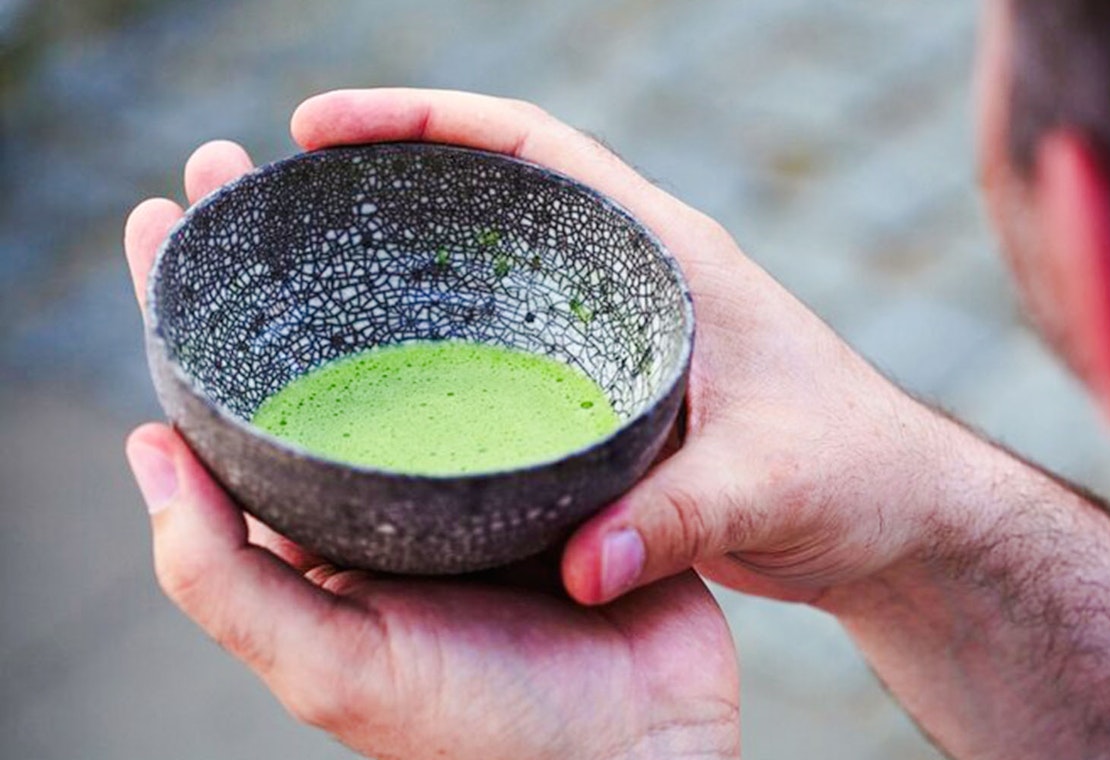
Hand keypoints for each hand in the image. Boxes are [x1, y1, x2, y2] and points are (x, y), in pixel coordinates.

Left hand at [124, 140, 738, 759]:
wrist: (638, 752)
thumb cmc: (480, 729)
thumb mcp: (330, 666)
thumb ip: (223, 578)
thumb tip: (143, 446)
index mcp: (323, 533)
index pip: (234, 404)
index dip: (188, 312)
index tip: (162, 217)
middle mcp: (392, 492)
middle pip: (320, 352)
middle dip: (275, 257)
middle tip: (236, 160)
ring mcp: (479, 472)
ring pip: (418, 347)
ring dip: (381, 256)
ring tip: (353, 168)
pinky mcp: (563, 459)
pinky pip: (519, 367)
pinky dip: (493, 303)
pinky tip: (481, 236)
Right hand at [273, 88, 951, 605]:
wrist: (894, 518)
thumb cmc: (856, 475)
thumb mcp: (772, 484)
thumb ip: (680, 518)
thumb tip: (585, 566)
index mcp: (668, 253)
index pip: (534, 148)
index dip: (427, 120)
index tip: (325, 124)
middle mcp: (634, 278)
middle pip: (494, 196)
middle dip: (393, 183)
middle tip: (287, 203)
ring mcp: (620, 332)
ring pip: (495, 273)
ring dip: (412, 265)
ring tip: (309, 281)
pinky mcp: (614, 392)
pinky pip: (511, 348)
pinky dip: (449, 345)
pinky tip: (389, 379)